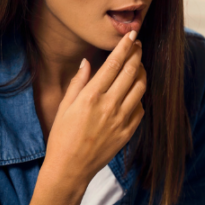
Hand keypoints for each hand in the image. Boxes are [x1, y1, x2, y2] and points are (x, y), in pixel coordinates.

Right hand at [42, 31, 146, 186]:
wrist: (70, 168)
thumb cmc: (62, 136)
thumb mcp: (64, 106)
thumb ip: (78, 82)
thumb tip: (87, 62)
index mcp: (91, 96)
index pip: (113, 64)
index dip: (125, 47)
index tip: (132, 35)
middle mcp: (109, 105)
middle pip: (131, 72)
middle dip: (137, 54)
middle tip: (139, 44)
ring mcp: (122, 119)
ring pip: (140, 88)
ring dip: (142, 73)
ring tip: (138, 65)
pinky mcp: (128, 131)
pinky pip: (140, 107)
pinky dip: (139, 95)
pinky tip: (134, 91)